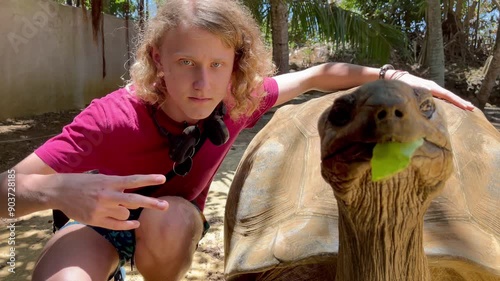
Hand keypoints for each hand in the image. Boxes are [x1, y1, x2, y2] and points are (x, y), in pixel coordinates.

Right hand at [35, 173, 167, 229]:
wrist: (58, 191)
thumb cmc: (82, 183)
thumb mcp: (100, 178)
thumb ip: (117, 186)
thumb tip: (134, 198)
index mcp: (109, 181)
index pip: (133, 180)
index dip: (148, 179)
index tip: (163, 178)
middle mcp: (107, 195)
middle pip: (134, 200)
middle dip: (151, 203)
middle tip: (165, 206)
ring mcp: (101, 209)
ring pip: (126, 214)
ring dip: (128, 211)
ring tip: (116, 206)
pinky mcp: (95, 220)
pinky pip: (117, 225)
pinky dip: (127, 225)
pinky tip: (134, 224)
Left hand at [393, 72, 474, 110]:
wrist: (397, 78)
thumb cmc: (403, 84)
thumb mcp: (411, 88)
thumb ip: (420, 91)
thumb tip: (430, 93)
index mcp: (431, 87)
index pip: (447, 95)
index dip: (457, 101)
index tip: (466, 107)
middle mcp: (434, 87)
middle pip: (450, 95)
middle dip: (461, 102)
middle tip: (472, 108)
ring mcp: (432, 89)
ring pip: (447, 96)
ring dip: (457, 102)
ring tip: (467, 108)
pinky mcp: (429, 91)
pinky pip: (442, 97)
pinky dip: (450, 101)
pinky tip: (453, 106)